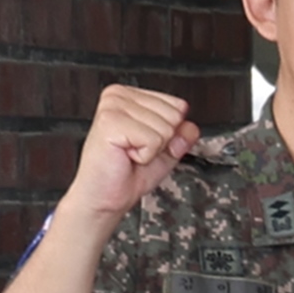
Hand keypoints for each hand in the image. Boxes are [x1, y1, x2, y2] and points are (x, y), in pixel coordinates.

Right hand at [60, 85, 196, 235]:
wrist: (103, 196)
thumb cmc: (126, 173)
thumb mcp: (165, 151)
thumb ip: (182, 135)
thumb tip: (190, 126)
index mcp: (131, 96)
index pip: (178, 105)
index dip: (170, 133)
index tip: (145, 143)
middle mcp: (119, 96)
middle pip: (174, 115)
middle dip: (161, 141)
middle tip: (136, 151)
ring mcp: (113, 106)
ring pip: (165, 128)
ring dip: (151, 150)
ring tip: (129, 153)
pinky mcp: (110, 122)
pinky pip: (153, 139)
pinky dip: (144, 155)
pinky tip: (125, 155)